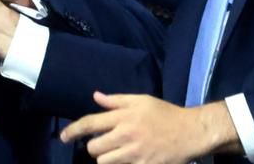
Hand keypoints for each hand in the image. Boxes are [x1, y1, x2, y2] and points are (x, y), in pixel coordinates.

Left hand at [60, 93, 239, 163]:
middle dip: (96, 147)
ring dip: (107, 159)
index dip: (72, 131)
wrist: (190, 133)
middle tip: (106, 144)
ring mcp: (134, 154)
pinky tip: (128, 159)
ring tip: (117, 153)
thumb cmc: (165, 114)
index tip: (63, 136)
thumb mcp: (141, 100)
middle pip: (93, 148)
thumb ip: (117, 100)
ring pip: (104, 162)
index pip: (90, 123)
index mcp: (123, 116)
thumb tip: (95, 96)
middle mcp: (125, 135)